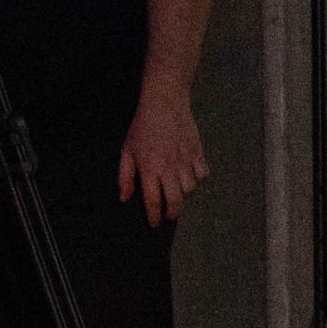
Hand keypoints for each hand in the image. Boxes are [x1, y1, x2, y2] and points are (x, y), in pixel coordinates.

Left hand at [119, 89, 208, 225]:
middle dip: (172, 213)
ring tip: (177, 191)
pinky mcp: (197, 152)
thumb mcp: (127, 150)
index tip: (154, 224)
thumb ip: (125, 176)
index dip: (154, 216)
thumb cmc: (143, 126)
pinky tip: (191, 175)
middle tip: (169, 215)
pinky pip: (202, 173)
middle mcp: (169, 168)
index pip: (153, 200)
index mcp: (149, 168)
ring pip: (190, 189)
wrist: (165, 103)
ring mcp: (185, 161)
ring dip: (184, 193)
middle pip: (175, 200)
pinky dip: (198, 177)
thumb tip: (125, 197)